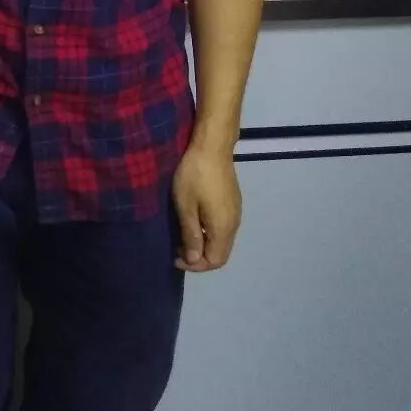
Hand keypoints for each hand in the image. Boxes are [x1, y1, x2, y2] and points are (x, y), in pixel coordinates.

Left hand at [172, 141, 241, 271]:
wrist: (212, 145)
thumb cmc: (194, 175)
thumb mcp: (186, 206)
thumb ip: (191, 235)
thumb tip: (195, 260)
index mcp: (223, 228)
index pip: (215, 261)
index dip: (195, 265)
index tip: (174, 256)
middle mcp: (234, 223)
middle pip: (221, 253)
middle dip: (199, 257)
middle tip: (176, 248)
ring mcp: (235, 211)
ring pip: (222, 240)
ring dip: (203, 244)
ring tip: (182, 236)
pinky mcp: (233, 201)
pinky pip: (222, 227)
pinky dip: (208, 232)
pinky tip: (194, 221)